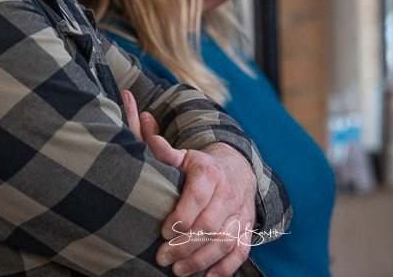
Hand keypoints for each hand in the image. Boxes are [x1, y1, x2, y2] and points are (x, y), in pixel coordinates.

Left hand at [120, 91, 256, 276]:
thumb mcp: (184, 155)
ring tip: (179, 271)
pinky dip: (226, 267)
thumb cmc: (201, 165)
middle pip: (209, 224)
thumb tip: (146, 129)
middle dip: (185, 244)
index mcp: (210, 173)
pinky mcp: (247, 228)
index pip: (198, 196)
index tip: (163, 231)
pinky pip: (240, 251)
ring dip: (202, 259)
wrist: (237, 167)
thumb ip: (164, 150)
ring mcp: (240, 212)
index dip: (181, 216)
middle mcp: (228, 193)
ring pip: (224, 241)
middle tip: (163, 258)